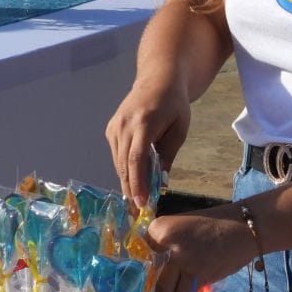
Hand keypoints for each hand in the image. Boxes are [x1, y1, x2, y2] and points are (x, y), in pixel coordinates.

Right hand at [105, 80, 190, 204]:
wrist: (157, 80)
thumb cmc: (174, 104)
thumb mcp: (180, 129)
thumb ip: (168, 154)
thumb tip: (159, 182)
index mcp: (144, 123)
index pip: (136, 159)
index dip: (137, 184)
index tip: (140, 203)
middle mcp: (124, 125)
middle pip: (124, 164)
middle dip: (131, 189)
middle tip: (138, 211)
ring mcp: (114, 126)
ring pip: (118, 162)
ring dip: (127, 182)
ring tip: (137, 200)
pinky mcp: (111, 129)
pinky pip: (116, 155)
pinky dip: (125, 169)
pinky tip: (134, 180)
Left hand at [144, 206, 253, 291]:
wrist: (243, 228)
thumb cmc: (212, 223)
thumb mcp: (182, 224)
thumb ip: (165, 241)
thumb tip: (151, 260)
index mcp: (162, 229)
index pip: (140, 253)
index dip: (138, 268)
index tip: (137, 278)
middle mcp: (169, 245)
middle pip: (149, 276)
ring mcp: (185, 262)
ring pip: (165, 291)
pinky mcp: (200, 277)